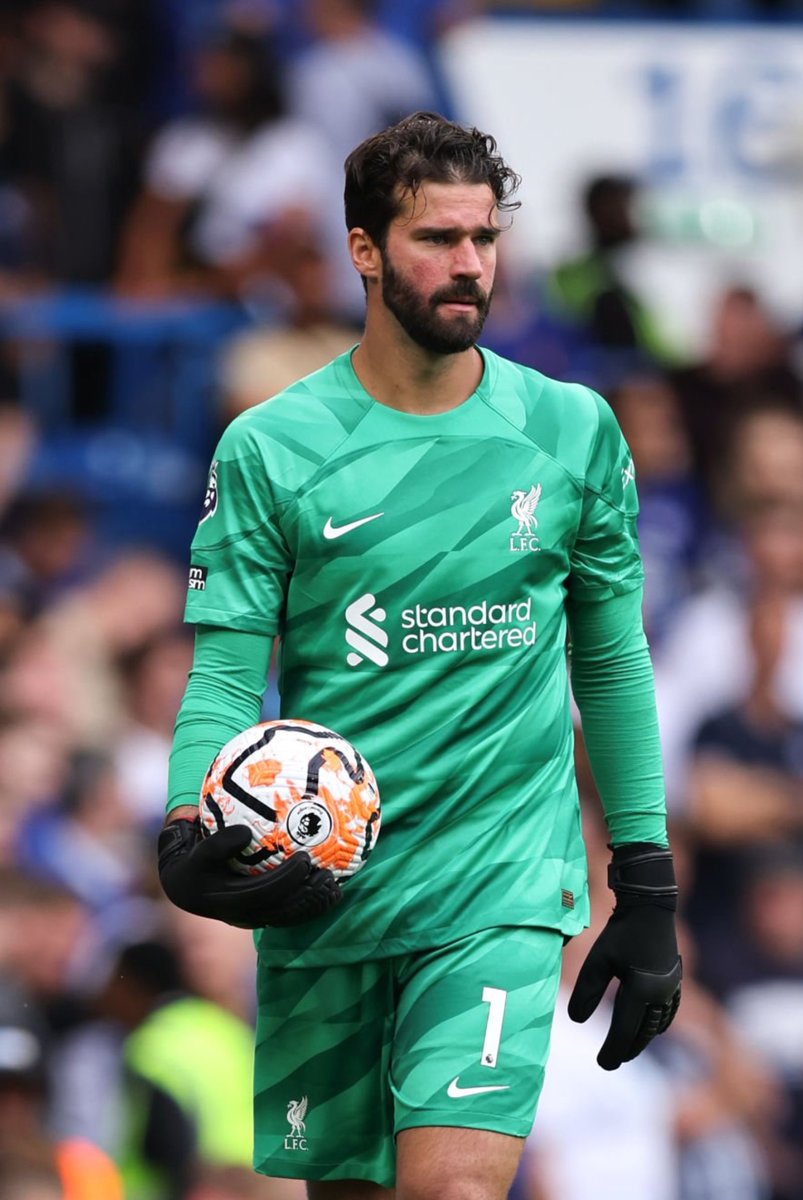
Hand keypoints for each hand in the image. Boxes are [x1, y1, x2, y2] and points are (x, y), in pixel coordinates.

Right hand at [157, 817, 342, 927]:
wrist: (185, 886)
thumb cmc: (194, 861)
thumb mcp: (199, 851)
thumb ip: (218, 843)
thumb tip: (244, 833)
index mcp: (230, 900)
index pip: (265, 892)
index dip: (287, 878)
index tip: (305, 859)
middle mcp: (244, 915)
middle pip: (283, 909)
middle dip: (307, 895)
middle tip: (328, 876)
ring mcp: (254, 918)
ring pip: (289, 916)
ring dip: (313, 904)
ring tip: (334, 887)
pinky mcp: (261, 915)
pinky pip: (289, 914)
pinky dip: (309, 906)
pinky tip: (327, 893)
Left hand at [568, 843, 681, 1069]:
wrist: (650, 906)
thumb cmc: (620, 932)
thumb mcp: (598, 961)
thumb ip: (587, 992)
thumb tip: (576, 1021)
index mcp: (641, 992)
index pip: (625, 1031)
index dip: (613, 1050)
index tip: (602, 1065)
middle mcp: (660, 994)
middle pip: (643, 1031)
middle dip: (628, 1048)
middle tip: (613, 1062)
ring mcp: (671, 986)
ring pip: (658, 1023)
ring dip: (644, 1037)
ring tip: (630, 1047)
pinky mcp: (674, 977)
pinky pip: (669, 1010)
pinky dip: (659, 1023)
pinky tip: (655, 1026)